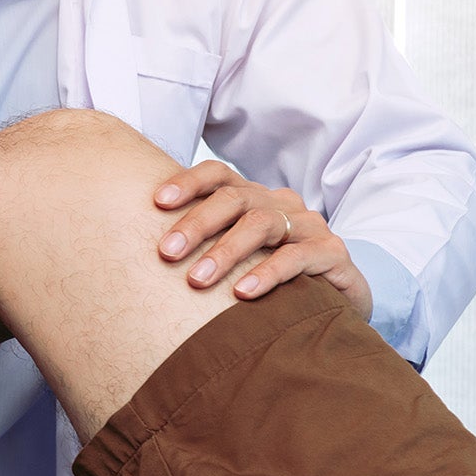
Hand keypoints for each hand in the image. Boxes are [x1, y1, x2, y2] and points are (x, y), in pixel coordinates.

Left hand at [154, 161, 371, 318]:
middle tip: (165, 254)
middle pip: (235, 198)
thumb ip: (200, 250)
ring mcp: (308, 225)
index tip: (156, 201)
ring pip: (262, 224)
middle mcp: (280, 203)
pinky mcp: (332, 253)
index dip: (187, 182)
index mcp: (253, 198)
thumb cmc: (270, 279)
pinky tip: (242, 294)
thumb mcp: (235, 259)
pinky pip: (296, 258)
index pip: (218, 175)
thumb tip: (138, 258)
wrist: (337, 300)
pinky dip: (266, 274)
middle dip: (196, 224)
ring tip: (196, 280)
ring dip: (225, 252)